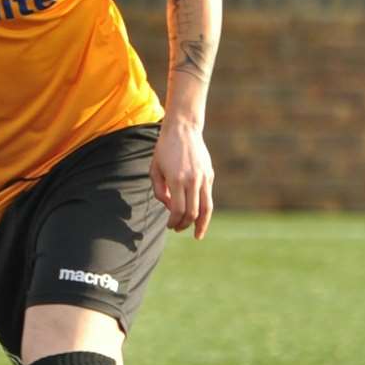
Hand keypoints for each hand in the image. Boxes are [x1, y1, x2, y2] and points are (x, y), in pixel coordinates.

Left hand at [151, 117, 213, 239]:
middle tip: (177, 229)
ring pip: (206, 208)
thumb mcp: (154, 170)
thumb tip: (171, 208)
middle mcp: (193, 180)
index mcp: (177, 179)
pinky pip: (209, 197)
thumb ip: (160, 192)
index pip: (178, 210)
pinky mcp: (209, 175)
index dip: (174, 222)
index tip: (169, 226)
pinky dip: (205, 210)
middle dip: (184, 224)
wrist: (183, 129)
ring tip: (197, 234)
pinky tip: (200, 218)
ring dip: (201, 224)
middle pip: (192, 212)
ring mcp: (203, 177)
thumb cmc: (164, 150)